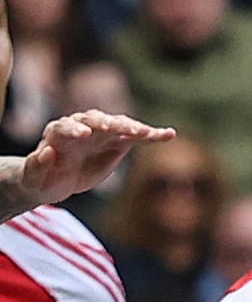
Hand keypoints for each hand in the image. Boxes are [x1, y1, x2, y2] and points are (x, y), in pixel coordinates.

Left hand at [7, 107, 165, 212]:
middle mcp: (81, 127)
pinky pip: (137, 136)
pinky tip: (169, 134)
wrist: (55, 181)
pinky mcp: (118, 140)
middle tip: (116, 127)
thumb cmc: (40, 179)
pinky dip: (152, 135)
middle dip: (108, 123)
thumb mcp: (32, 178)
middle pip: (96, 120)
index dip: (75, 129)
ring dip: (132, 127)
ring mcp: (102, 132)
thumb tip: (44, 152)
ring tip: (147, 133)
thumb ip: (36, 166)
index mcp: (58, 133)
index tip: (84, 134)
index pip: (67, 126)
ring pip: (119, 125)